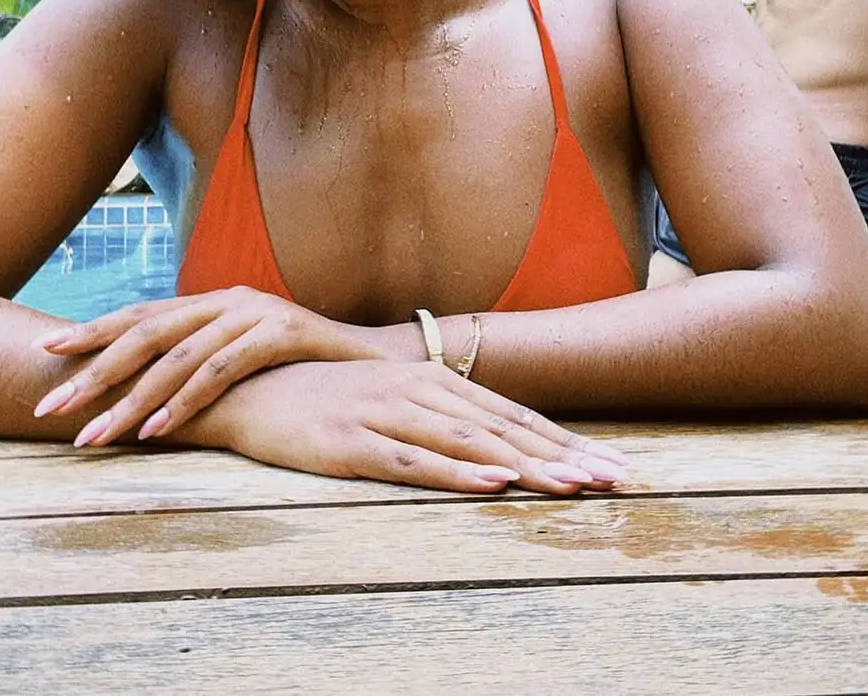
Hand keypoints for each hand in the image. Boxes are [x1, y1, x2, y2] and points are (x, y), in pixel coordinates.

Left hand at [31, 287, 376, 445]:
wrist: (376, 366)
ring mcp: (257, 312)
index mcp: (214, 302)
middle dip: (95, 371)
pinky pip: (224, 368)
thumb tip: (143, 390)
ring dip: (133, 398)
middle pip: (149, 332)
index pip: (142, 314)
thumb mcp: (246, 361)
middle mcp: (229, 299)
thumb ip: (203, 363)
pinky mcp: (284, 331)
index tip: (44, 353)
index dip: (92, 331)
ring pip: (179, 354)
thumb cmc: (304, 371)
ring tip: (97, 435)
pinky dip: (187, 399)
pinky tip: (160, 429)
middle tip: (53, 408)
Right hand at [209, 359, 630, 494]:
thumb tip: (494, 445)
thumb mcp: (391, 400)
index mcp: (433, 381)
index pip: (513, 416)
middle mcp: (418, 390)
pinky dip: (454, 473)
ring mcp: (385, 413)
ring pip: (468, 444)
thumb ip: (439, 415)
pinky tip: (489, 485)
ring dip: (525, 468)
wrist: (252, 388)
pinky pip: (411, 460)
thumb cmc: (328, 398)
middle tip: (616, 481)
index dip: (565, 441)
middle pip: (503, 430)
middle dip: (563, 457)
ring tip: (571, 486)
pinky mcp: (352, 442)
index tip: (612, 466)